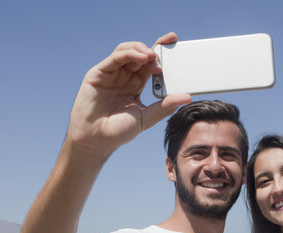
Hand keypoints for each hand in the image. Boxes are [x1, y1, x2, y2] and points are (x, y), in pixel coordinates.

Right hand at [67, 32, 190, 158]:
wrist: (95, 140)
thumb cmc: (118, 131)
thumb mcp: (146, 118)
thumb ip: (165, 107)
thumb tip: (187, 97)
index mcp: (135, 84)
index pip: (149, 64)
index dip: (160, 52)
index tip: (174, 42)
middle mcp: (124, 76)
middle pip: (140, 55)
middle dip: (155, 50)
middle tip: (168, 51)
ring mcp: (111, 74)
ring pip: (127, 51)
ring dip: (142, 50)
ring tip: (153, 56)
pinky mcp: (98, 73)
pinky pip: (115, 58)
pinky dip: (129, 54)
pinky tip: (141, 57)